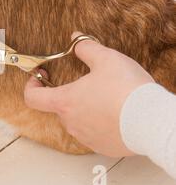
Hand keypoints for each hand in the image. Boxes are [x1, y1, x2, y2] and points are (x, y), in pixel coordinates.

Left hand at [24, 32, 153, 156]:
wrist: (153, 122)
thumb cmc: (127, 90)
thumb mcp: (106, 59)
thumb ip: (86, 48)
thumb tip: (76, 38)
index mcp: (65, 101)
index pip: (33, 98)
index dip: (32, 86)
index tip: (39, 78)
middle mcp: (71, 122)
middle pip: (60, 107)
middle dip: (71, 94)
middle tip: (90, 84)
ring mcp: (86, 137)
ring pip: (78, 120)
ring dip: (86, 109)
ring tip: (107, 98)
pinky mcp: (101, 147)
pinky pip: (94, 133)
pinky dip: (100, 124)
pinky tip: (116, 114)